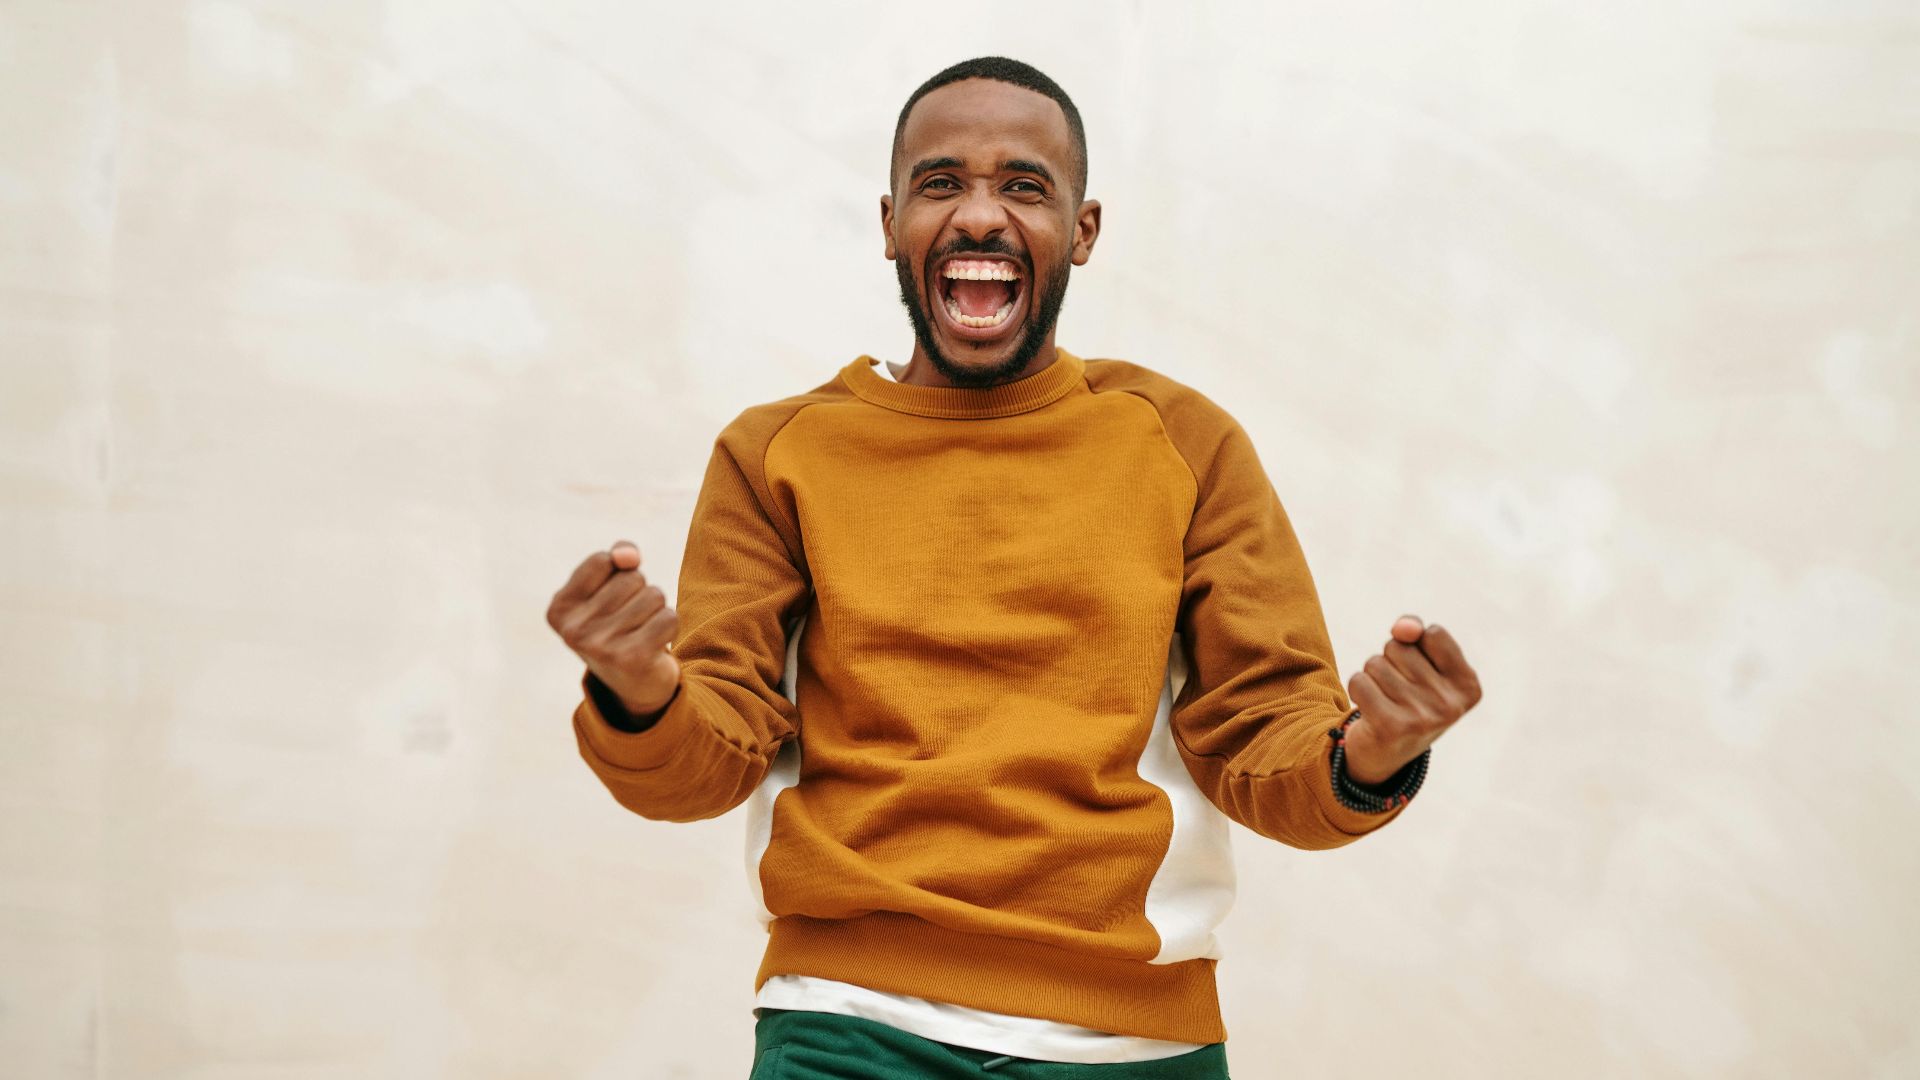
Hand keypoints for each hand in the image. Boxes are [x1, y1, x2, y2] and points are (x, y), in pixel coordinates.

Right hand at [547, 541, 681, 716]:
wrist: (634, 683)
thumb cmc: (619, 625)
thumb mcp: (609, 588)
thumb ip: (618, 559)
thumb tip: (629, 555)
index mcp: (559, 609)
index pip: (603, 560)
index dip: (619, 573)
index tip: (612, 601)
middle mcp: (574, 631)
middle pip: (632, 578)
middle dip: (640, 593)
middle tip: (630, 621)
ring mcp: (601, 647)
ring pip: (654, 595)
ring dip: (656, 610)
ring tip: (642, 631)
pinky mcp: (632, 659)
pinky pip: (669, 617)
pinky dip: (670, 625)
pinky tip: (656, 642)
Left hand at [1342, 615, 1481, 784]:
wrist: (1385, 753)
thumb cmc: (1408, 699)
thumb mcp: (1422, 665)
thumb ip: (1415, 634)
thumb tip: (1402, 628)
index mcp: (1468, 686)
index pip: (1433, 633)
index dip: (1416, 646)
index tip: (1420, 675)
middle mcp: (1450, 705)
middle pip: (1400, 647)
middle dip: (1390, 662)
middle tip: (1398, 692)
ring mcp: (1422, 717)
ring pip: (1375, 663)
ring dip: (1372, 677)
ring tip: (1385, 700)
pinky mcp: (1390, 726)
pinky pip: (1359, 681)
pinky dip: (1358, 689)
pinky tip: (1370, 708)